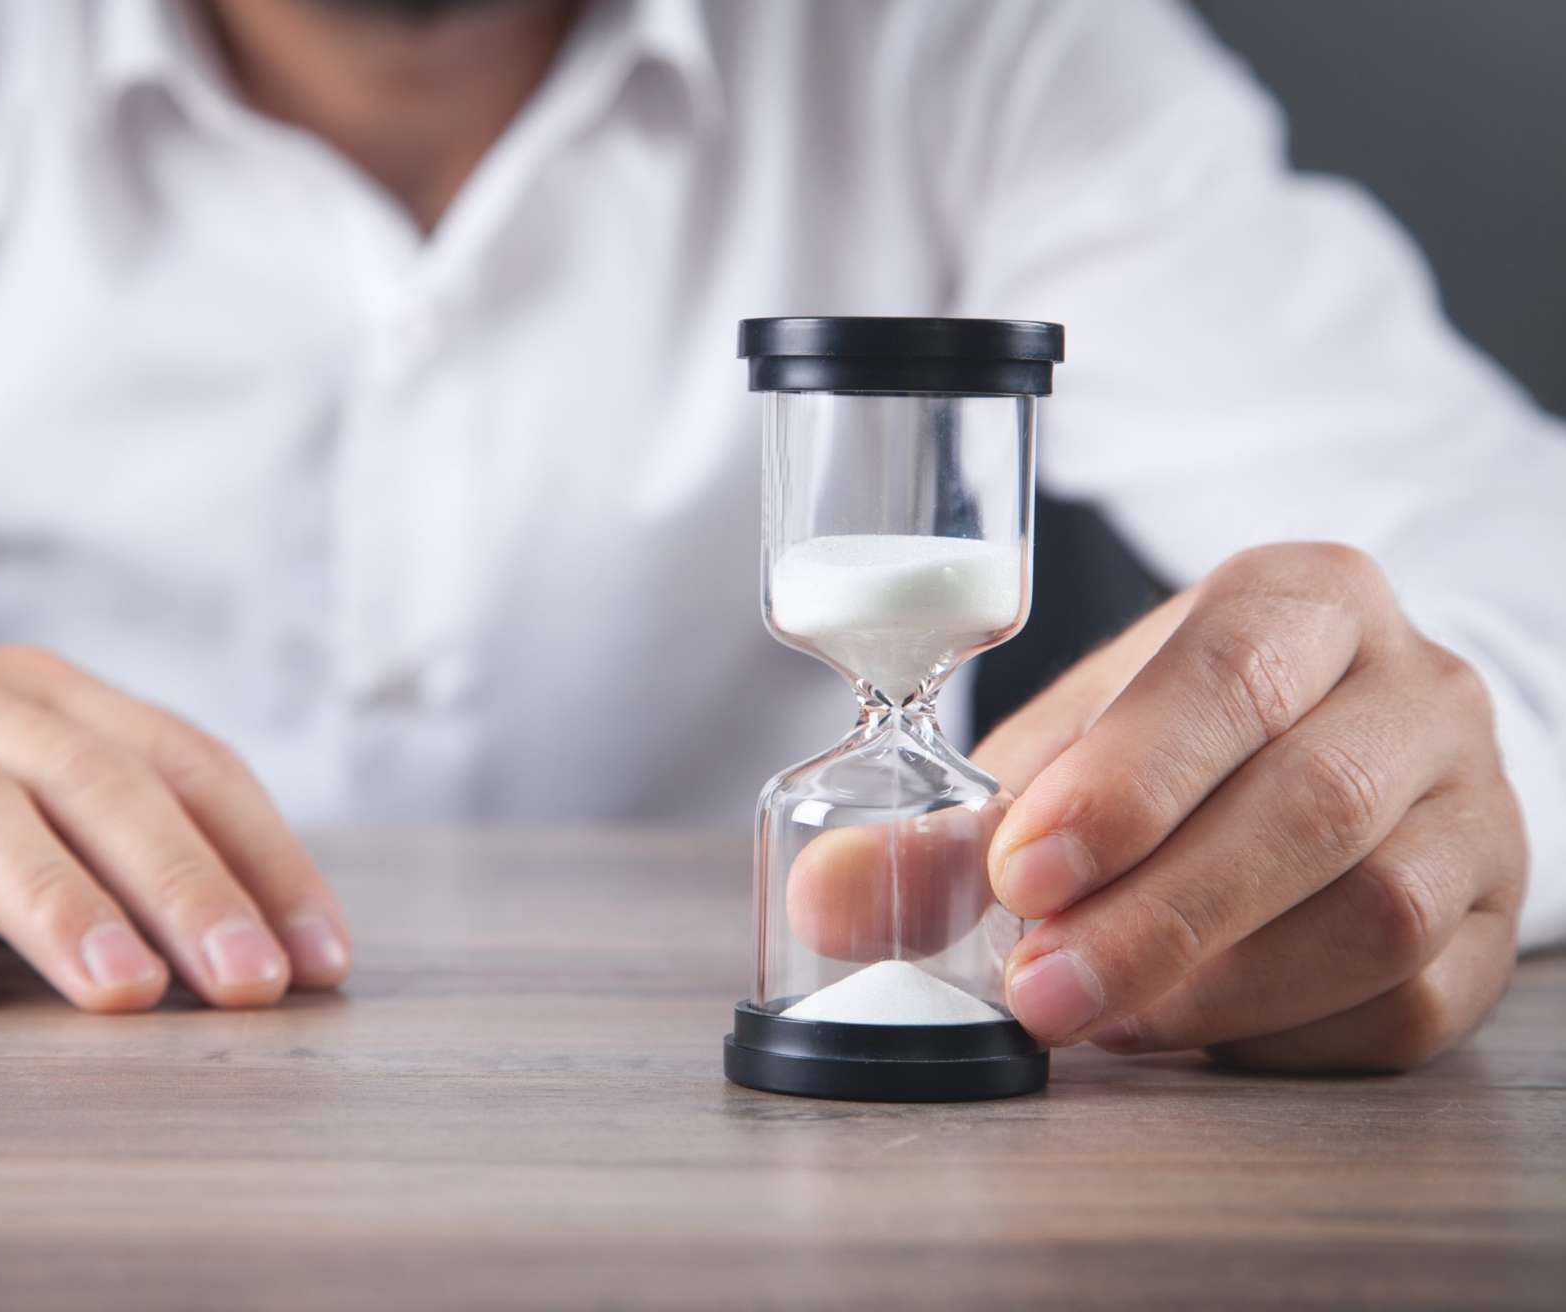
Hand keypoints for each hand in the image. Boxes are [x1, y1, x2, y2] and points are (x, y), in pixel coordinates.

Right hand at [0, 646, 350, 1011]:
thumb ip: (94, 838)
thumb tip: (248, 943)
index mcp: (31, 690)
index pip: (176, 759)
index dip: (259, 853)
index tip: (319, 956)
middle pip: (91, 781)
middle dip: (185, 886)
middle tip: (249, 985)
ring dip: (54, 904)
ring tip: (122, 994)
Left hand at [974, 543, 1526, 1071]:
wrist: (1317, 760)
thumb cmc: (1170, 751)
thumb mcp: (1057, 755)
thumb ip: (945, 829)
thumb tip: (831, 898)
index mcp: (1301, 600)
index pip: (1231, 671)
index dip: (1127, 781)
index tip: (1027, 872)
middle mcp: (1415, 688)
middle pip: (1315, 804)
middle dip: (1160, 915)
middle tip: (1042, 987)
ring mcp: (1476, 805)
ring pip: (1380, 912)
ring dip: (1220, 987)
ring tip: (1101, 1018)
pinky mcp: (1494, 920)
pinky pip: (1415, 1000)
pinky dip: (1286, 1034)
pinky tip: (1193, 1033)